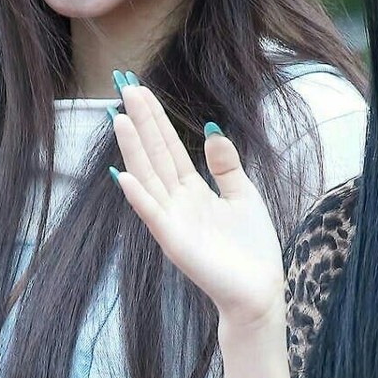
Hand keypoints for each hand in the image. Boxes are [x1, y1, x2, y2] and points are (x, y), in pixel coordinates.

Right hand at [109, 78, 284, 329]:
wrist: (259, 289)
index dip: (155, 119)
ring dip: (132, 149)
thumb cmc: (251, 247)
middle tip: (124, 88)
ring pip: (148, 176)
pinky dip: (138, 195)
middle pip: (155, 153)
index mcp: (192, 188)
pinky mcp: (174, 241)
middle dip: (140, 122)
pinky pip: (152, 213)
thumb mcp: (242, 194)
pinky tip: (123, 175)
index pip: (169, 146)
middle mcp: (176, 199)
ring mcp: (172, 219)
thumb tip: (212, 130)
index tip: (139, 90)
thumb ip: (225, 165)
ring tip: (118, 119)